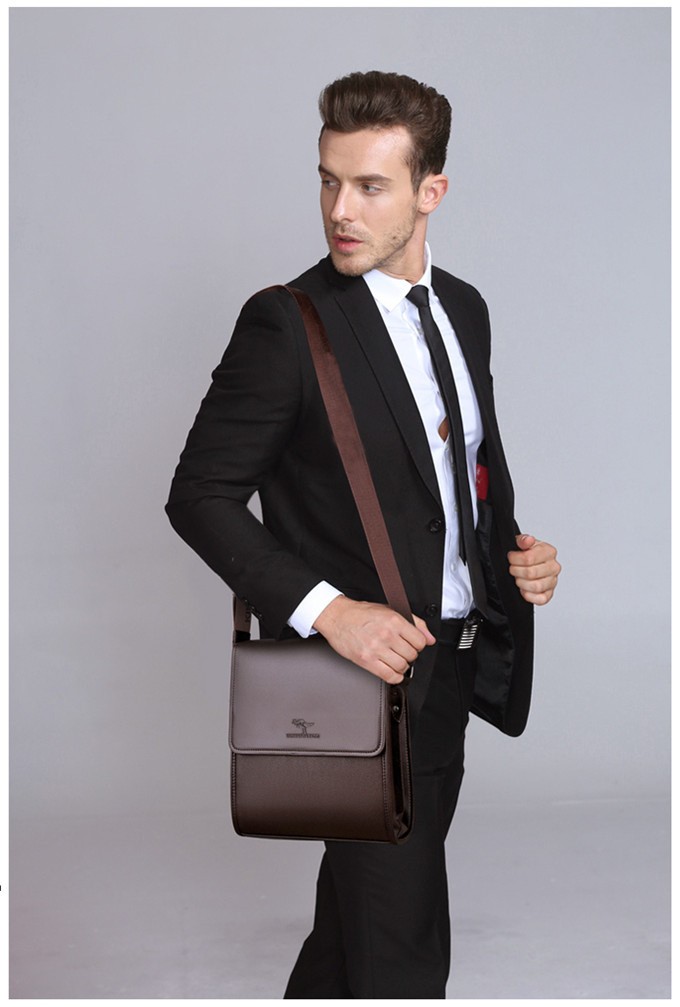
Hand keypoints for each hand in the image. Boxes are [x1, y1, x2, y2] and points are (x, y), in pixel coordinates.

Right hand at [313, 596, 435, 683]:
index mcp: (394, 620)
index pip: (420, 641)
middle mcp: (386, 635)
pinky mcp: (366, 660)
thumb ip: (414, 623)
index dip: (418, 644)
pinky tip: (393, 671)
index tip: (413, 644)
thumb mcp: (390, 610)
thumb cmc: (360, 613)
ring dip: (402, 665)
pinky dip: (395, 677)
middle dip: (410, 654)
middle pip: (412, 655)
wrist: (337, 617)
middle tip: (402, 651)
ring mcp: (376, 648)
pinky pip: (389, 676)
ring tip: (396, 659)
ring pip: (402, 666)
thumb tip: (430, 638)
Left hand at [507, 534, 560, 604]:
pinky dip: (529, 595)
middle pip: (531, 573)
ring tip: (518, 578)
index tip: (511, 557)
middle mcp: (554, 567)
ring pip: (536, 587)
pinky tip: (523, 589)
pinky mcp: (549, 593)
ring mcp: (553, 581)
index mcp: (549, 552)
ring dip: (521, 583)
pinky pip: (541, 599)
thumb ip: (524, 540)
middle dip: (516, 571)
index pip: (529, 558)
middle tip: (513, 568)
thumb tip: (528, 540)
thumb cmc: (527, 553)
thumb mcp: (523, 542)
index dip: (515, 559)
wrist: (530, 563)